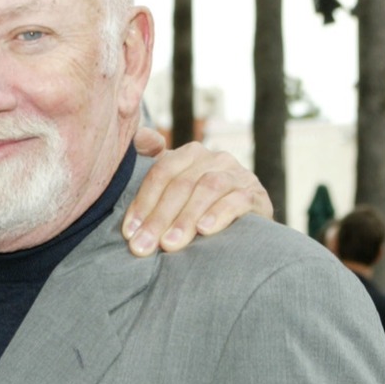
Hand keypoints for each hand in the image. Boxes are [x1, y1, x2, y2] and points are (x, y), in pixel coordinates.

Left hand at [123, 135, 272, 256]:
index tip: (129, 233)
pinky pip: (237, 200)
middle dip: (158, 218)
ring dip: (185, 219)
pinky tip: (204, 230)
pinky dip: (219, 214)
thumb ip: (154, 166)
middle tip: (142, 247)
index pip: (161, 173)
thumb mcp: (174, 186)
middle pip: (181, 184)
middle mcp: (214, 158)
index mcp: (190, 154)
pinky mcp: (255, 194)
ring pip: (207, 189)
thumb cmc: (199, 206)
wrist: (246, 222)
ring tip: (169, 244)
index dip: (142, 202)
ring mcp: (237, 174)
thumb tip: (141, 137)